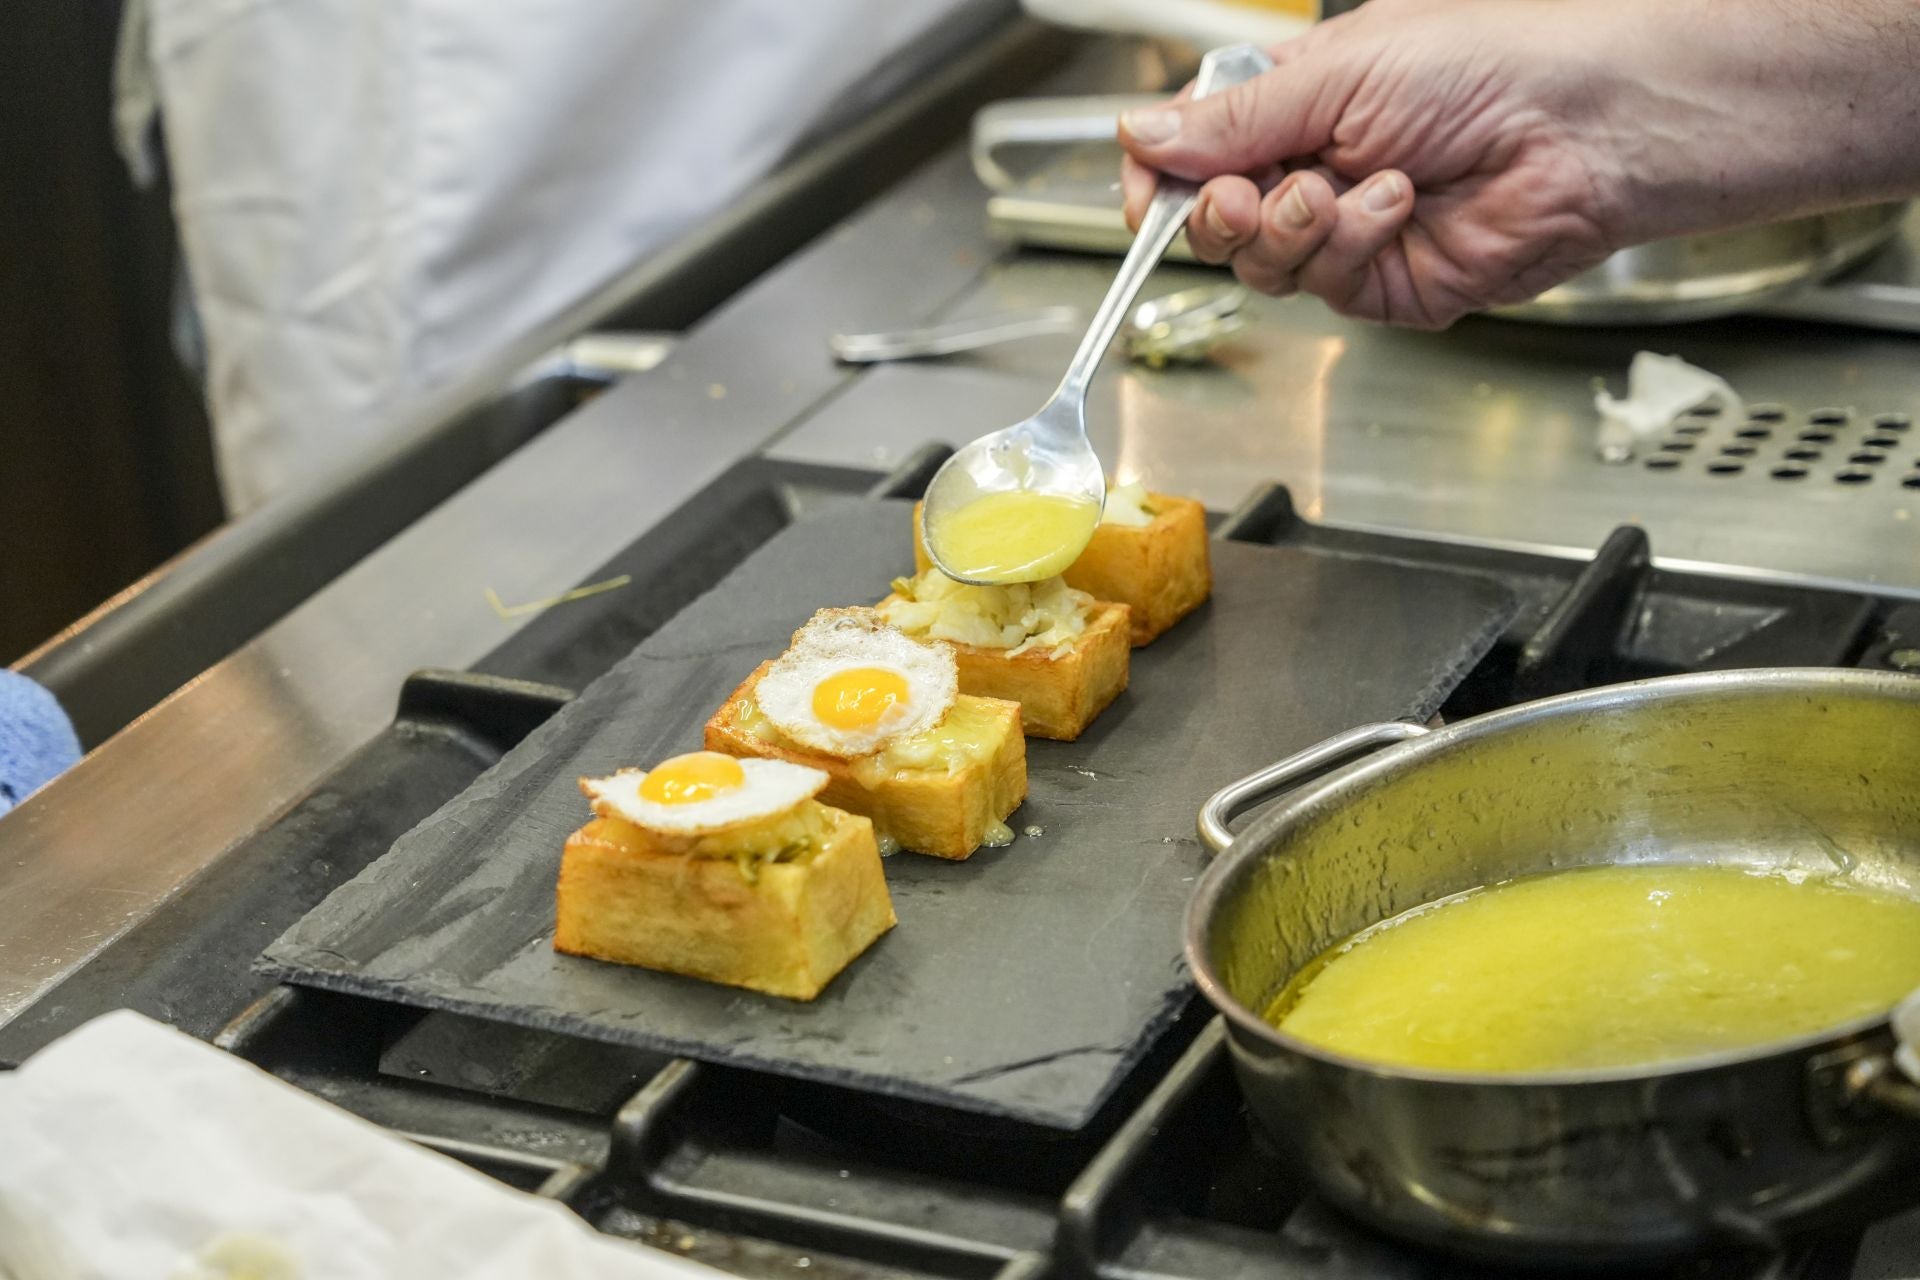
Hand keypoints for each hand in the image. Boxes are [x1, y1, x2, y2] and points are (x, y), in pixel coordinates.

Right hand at [1120, 0, 1635, 327]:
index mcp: (1292, 104)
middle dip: (1220, 215)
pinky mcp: (1385, 284)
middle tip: (1246, 196)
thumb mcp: (1338, 74)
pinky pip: (1326, 286)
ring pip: (1263, 264)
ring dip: (1293, 228)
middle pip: (1212, 224)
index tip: (1152, 196)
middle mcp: (1312, 169)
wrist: (1586, 127)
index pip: (1189, 157)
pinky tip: (1395, 203)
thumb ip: (1232, 119)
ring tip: (1342, 189)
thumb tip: (1141, 135)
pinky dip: (1350, 244)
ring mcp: (1347, 232)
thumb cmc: (1490, 65)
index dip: (1160, 182)